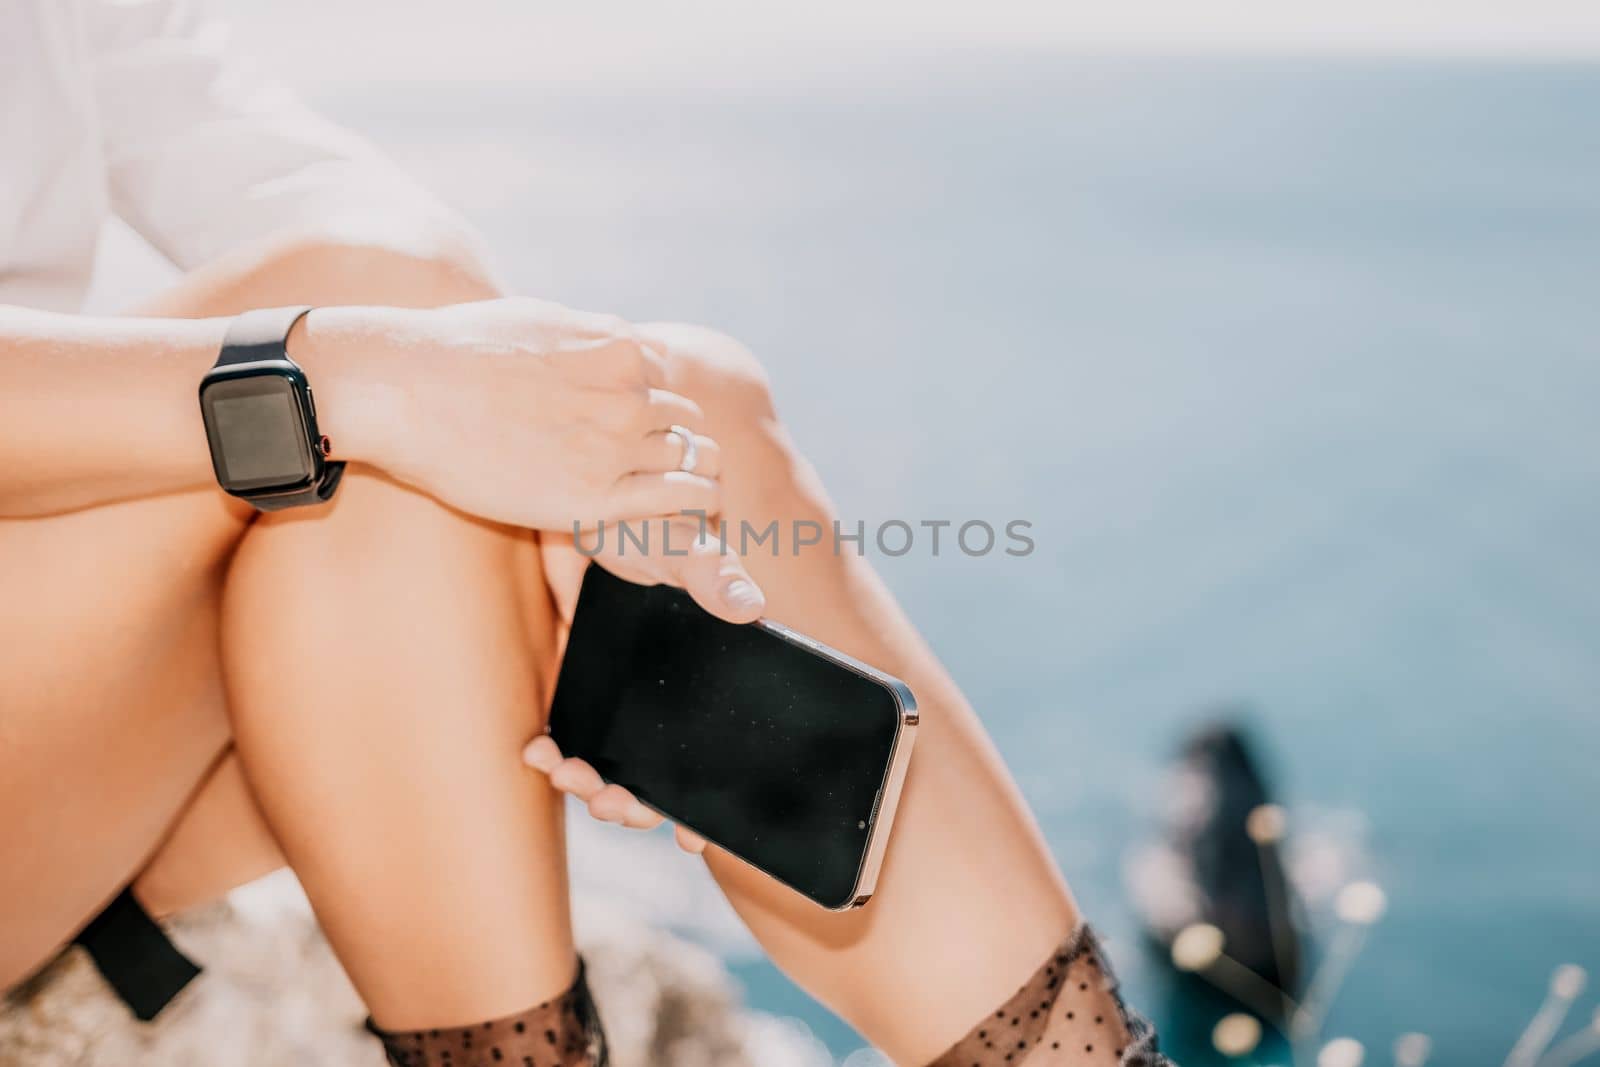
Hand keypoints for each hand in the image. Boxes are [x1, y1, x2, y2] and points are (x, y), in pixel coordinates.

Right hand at [305, 298, 722, 532]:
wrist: (407, 390)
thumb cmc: (457, 353)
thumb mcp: (540, 320)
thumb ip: (588, 336)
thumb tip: (616, 343)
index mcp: (618, 347)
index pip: (669, 380)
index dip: (659, 410)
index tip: (647, 434)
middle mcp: (628, 391)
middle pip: (687, 421)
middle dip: (684, 444)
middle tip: (670, 474)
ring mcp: (617, 443)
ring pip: (694, 459)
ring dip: (698, 478)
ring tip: (687, 504)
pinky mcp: (598, 497)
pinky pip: (679, 499)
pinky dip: (694, 507)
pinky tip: (687, 520)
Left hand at [524, 523, 770, 854]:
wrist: (578, 501)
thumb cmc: (645, 521)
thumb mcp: (682, 545)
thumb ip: (715, 576)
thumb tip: (752, 609)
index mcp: (709, 677)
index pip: (718, 756)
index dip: (710, 806)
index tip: (696, 839)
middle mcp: (668, 697)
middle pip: (662, 777)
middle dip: (639, 805)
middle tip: (618, 805)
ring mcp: (622, 697)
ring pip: (613, 766)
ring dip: (593, 785)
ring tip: (571, 775)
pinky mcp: (580, 684)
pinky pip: (569, 737)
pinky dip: (553, 753)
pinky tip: (538, 751)